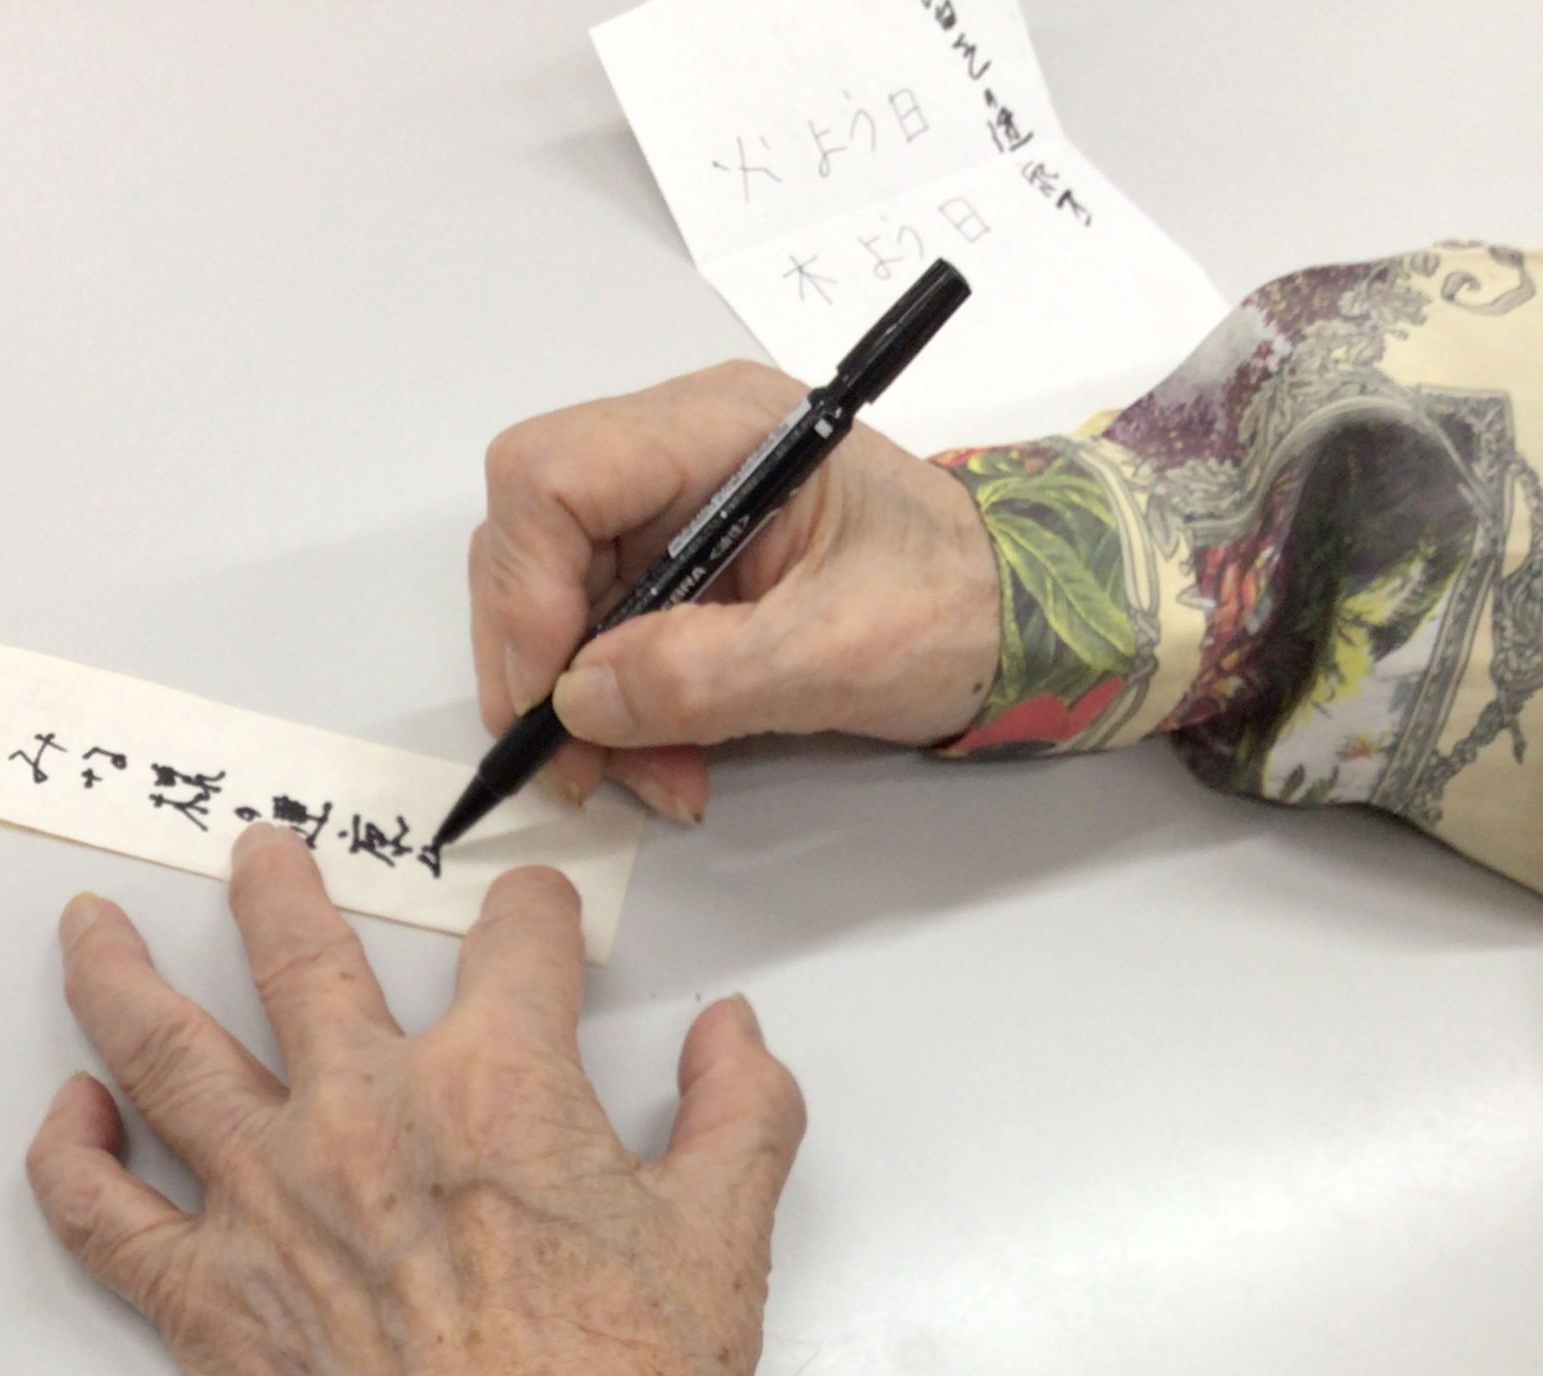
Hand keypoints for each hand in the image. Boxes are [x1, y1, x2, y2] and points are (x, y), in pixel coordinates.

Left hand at [26, 829, 805, 1375]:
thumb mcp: (727, 1242)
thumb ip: (740, 1112)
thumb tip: (733, 1030)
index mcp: (499, 1086)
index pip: (514, 942)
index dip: (535, 914)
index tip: (535, 917)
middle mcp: (363, 1118)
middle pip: (298, 956)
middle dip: (278, 886)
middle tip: (258, 852)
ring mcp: (266, 1208)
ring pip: (160, 1050)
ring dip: (116, 974)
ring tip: (89, 925)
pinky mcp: (205, 1305)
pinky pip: (100, 1214)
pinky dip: (68, 1155)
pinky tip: (69, 1115)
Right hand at [470, 358, 1001, 823]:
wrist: (1018, 621)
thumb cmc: (959, 606)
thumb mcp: (840, 652)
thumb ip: (705, 676)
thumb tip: (579, 702)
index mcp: (719, 430)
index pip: (550, 474)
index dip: (524, 593)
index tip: (554, 700)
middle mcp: (676, 452)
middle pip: (531, 540)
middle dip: (541, 666)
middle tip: (579, 769)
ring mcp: (670, 512)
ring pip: (556, 604)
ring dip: (582, 709)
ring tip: (650, 778)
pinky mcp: (676, 571)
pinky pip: (600, 641)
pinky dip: (617, 716)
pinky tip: (668, 762)